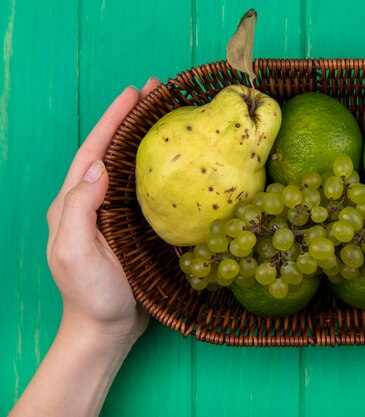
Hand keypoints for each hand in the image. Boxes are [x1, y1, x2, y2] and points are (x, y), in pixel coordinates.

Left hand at [46, 78, 161, 342]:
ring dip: (147, 137)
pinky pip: (146, 187)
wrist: (106, 329)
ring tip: (169, 114)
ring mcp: (113, 214)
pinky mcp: (133, 226)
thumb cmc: (90, 295)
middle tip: (157, 92)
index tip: (134, 94)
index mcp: (73, 203)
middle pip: (112, 150)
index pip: (93, 151)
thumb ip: (78, 208)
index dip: (112, 121)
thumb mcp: (74, 252)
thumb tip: (98, 165)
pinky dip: (159, 166)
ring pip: (130, 165)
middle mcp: (92, 202)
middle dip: (131, 119)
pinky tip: (177, 159)